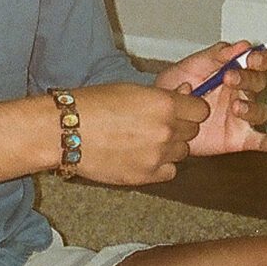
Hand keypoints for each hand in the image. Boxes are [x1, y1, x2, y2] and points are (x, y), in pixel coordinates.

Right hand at [70, 82, 209, 185]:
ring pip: (182, 152)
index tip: (180, 110)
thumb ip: (163, 97)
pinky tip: (142, 157)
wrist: (65, 131)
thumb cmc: (93, 104)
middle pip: (193, 132)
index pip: (201, 110)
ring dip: (170, 147)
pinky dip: (160, 165)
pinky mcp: (146, 176)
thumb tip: (186, 95)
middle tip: (156, 125)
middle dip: (179, 127)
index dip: (191, 109)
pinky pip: (169, 171)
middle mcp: (166, 130)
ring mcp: (158, 155)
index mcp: (164, 104)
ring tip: (144, 141)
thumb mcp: (132, 90)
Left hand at [154, 41, 266, 156]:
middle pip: (260, 83)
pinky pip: (261, 141)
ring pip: (261, 111)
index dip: (264, 59)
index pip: (261, 62)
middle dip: (248, 79)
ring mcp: (242, 117)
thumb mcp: (193, 66)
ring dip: (252, 108)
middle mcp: (244, 93)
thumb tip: (242, 45)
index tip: (253, 58)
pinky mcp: (239, 138)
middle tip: (229, 78)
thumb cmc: (177, 85)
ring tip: (236, 107)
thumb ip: (217, 55)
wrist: (159, 114)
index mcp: (236, 71)